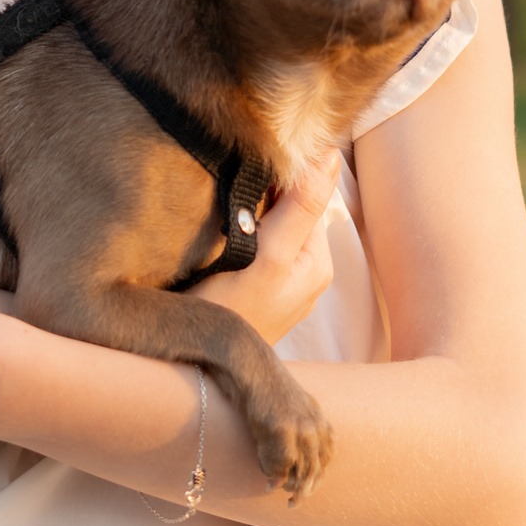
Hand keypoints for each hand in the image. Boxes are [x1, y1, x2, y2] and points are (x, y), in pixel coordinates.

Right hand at [188, 152, 339, 341]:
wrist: (195, 370)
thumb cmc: (230, 315)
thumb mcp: (269, 257)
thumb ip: (300, 208)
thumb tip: (330, 155)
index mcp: (318, 262)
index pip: (305, 197)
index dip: (274, 182)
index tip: (242, 184)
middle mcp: (306, 274)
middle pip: (286, 213)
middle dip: (260, 202)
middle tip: (225, 211)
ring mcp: (280, 286)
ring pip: (266, 231)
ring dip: (244, 219)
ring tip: (218, 232)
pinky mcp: (255, 293)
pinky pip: (252, 251)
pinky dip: (234, 241)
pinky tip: (215, 251)